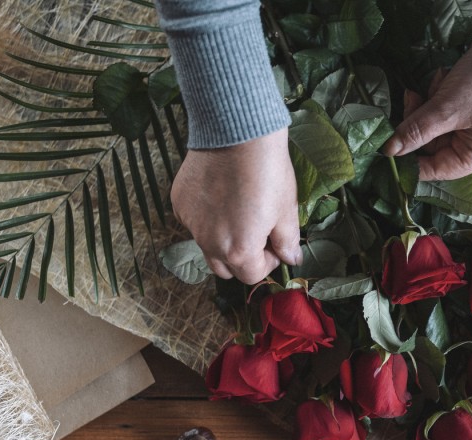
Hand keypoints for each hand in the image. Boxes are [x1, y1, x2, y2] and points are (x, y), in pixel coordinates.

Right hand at [171, 129, 301, 283]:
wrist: (238, 133)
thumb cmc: (266, 171)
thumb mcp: (286, 210)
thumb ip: (287, 241)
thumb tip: (291, 258)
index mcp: (239, 251)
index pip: (252, 275)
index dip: (268, 262)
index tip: (274, 244)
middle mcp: (210, 243)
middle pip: (225, 269)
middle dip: (243, 258)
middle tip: (257, 232)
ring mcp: (191, 223)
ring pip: (207, 246)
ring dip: (223, 239)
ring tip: (238, 210)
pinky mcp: (180, 203)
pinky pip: (194, 222)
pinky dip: (206, 217)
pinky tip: (220, 194)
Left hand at [381, 20, 471, 180]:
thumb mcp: (446, 108)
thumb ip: (416, 131)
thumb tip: (390, 150)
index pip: (437, 169)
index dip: (410, 161)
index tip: (388, 148)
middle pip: (434, 146)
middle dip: (420, 121)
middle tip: (411, 97)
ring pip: (436, 126)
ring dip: (429, 105)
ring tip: (438, 82)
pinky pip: (445, 112)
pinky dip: (439, 97)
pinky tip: (443, 78)